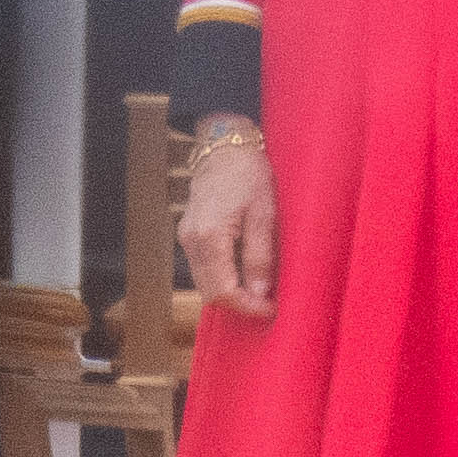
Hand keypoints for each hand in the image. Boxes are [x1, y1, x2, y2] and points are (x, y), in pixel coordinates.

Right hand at [178, 133, 279, 321]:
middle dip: (239, 304)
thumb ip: (259, 255)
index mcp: (209, 236)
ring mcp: (187, 237)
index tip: (270, 309)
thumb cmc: (248, 174)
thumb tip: (259, 291)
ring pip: (204, 282)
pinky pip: (203, 268)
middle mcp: (192, 240)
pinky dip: (222, 278)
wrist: (225, 147)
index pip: (222, 290)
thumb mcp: (264, 214)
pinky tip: (245, 276)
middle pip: (209, 292)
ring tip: (261, 293)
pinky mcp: (190, 234)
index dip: (246, 306)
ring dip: (230, 293)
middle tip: (268, 305)